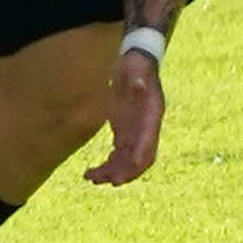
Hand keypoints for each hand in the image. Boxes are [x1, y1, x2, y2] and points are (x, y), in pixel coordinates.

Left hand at [84, 49, 164, 184]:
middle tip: (105, 181)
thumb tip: (138, 85)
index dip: (137, 163)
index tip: (123, 176)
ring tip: (91, 178)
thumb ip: (138, 78)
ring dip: (111, 172)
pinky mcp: (124, 131)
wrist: (135, 61)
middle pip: (138, 160)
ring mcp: (135, 132)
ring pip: (126, 161)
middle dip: (124, 173)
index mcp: (152, 117)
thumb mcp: (136, 68)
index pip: (148, 147)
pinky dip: (108, 165)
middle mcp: (146, 129)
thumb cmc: (136, 65)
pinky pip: (118, 155)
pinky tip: (92, 172)